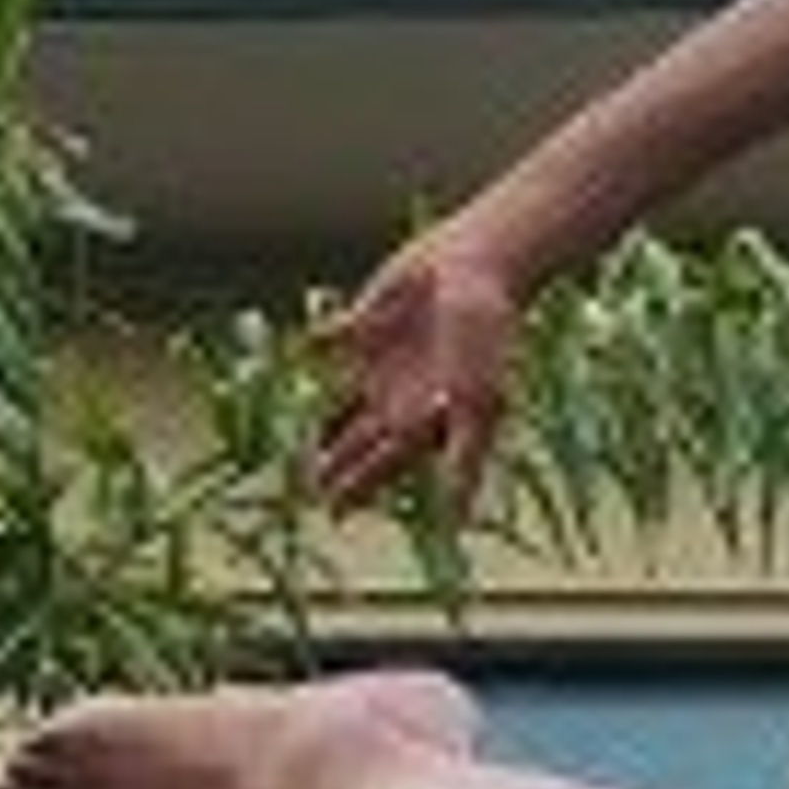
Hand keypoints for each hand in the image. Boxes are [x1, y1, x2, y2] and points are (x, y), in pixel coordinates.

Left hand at [316, 214, 526, 514]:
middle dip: (338, 464)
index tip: (334, 514)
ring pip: (343, 399)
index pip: (381, 464)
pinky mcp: (365, 322)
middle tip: (314, 492)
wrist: (479, 266)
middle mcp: (397, 395)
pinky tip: (305, 347)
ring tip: (307, 441)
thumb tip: (457, 522)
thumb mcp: (477, 404)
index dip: (359, 488)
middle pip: (358, 440)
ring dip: (325, 419)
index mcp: (419, 418)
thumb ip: (465, 461)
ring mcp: (379, 360)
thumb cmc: (483, 336)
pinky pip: (333, 339)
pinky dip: (319, 343)